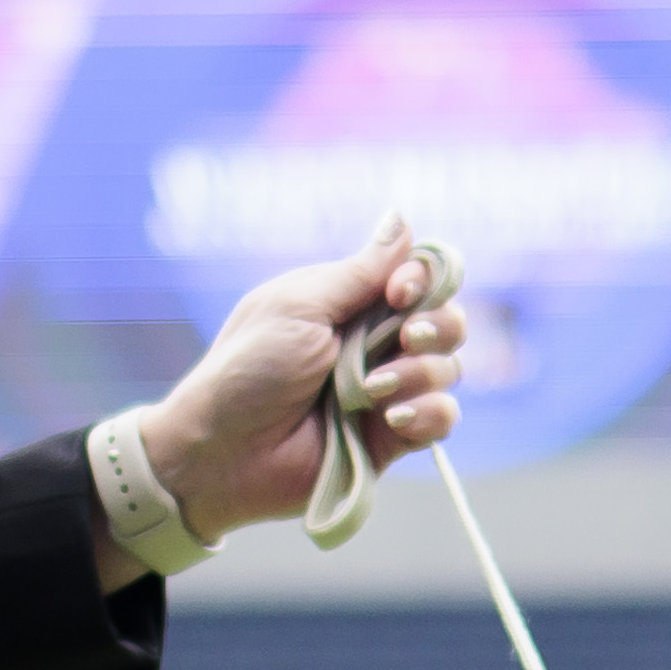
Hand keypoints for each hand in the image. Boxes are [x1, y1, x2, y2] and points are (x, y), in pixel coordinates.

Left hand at [128, 230, 471, 538]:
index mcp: (351, 304)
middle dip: (437, 326)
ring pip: (447, 369)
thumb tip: (400, 217)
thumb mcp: (300, 306)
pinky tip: (391, 418)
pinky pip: (442, 418)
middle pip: (445, 321)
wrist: (223, 452)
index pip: (418, 278)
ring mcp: (386, 391)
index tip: (399, 291)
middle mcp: (374, 344)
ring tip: (372, 391)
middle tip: (406, 338)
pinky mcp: (392, 437)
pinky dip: (429, 414)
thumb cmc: (248, 372)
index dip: (424, 280)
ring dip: (420, 373)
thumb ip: (359, 271)